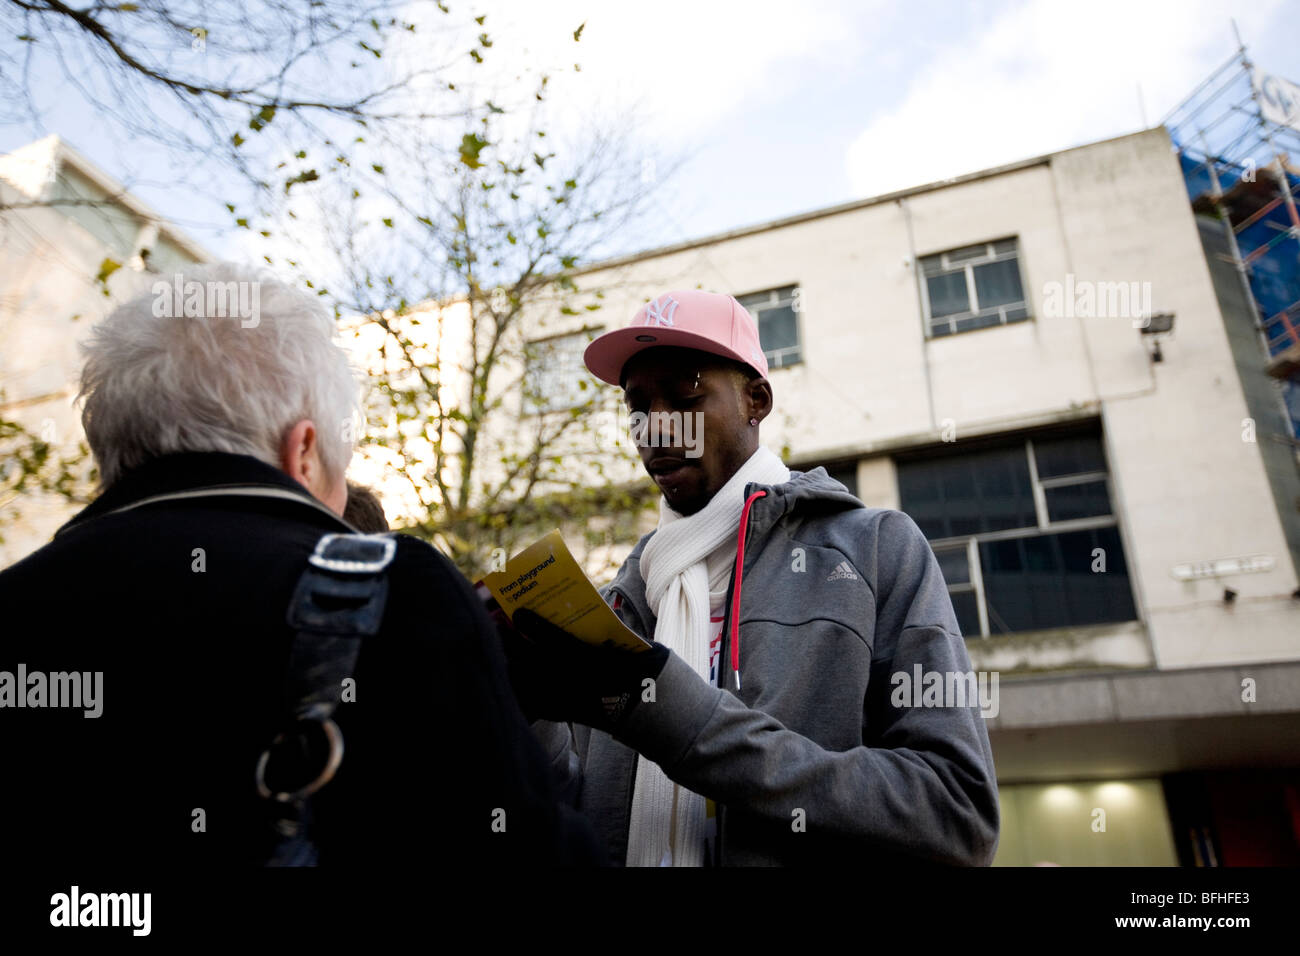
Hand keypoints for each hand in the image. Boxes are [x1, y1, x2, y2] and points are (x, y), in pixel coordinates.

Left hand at [497, 608, 668, 730]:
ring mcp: (566, 702)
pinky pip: (532, 702)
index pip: (554, 640)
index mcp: (591, 663)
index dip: (533, 624)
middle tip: (497, 626)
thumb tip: (572, 613)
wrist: (651, 712)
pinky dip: (519, 689)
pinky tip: (512, 679)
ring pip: (527, 682)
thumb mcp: (627, 645)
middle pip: (532, 660)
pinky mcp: (563, 714)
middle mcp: (574, 683)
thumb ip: (599, 630)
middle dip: (511, 642)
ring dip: (510, 664)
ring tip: (500, 650)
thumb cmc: (641, 671)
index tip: (518, 612)